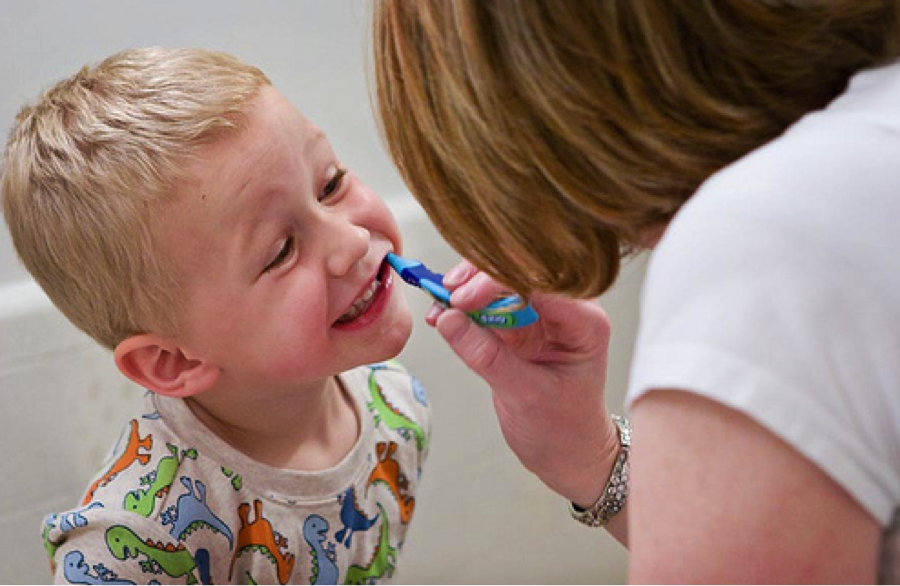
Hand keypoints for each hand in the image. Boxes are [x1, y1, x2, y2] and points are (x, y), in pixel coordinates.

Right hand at [430, 260, 619, 505]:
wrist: (570, 455)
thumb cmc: (564, 430)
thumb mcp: (524, 395)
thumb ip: (486, 356)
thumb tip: (447, 319)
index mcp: (584, 320)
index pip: (541, 280)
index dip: (498, 281)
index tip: (463, 299)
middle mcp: (565, 309)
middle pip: (520, 271)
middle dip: (479, 278)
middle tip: (446, 295)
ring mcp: (541, 315)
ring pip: (500, 283)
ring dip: (467, 290)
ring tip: (439, 305)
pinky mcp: (519, 326)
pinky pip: (487, 305)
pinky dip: (464, 308)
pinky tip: (442, 316)